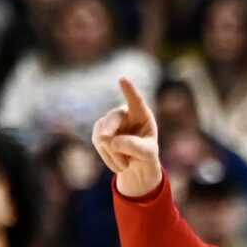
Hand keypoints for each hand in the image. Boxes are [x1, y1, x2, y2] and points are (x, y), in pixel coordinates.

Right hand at [91, 76, 163, 196]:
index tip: (123, 79)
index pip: (135, 101)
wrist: (136, 164)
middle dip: (109, 130)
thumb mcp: (147, 154)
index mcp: (141, 114)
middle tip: (104, 139)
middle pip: (113, 118)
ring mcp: (110, 121)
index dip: (129, 90)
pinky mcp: (99, 131)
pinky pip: (98, 142)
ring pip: (103, 134)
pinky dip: (107, 156)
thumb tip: (111, 141)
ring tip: (125, 167)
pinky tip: (118, 166)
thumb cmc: (146, 155)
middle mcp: (124, 113)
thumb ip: (134, 146)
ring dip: (113, 153)